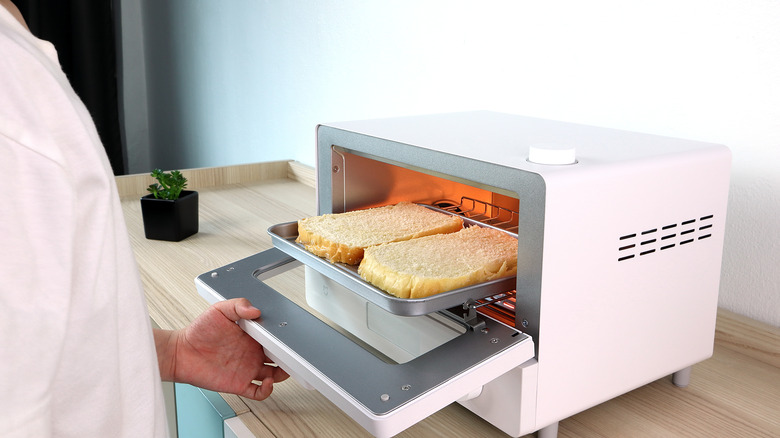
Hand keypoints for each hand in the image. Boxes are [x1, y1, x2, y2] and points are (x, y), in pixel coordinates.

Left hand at [156, 298, 288, 400]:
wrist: (181, 352)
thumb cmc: (198, 331)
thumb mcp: (218, 309)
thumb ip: (238, 306)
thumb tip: (255, 310)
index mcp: (251, 336)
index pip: (274, 338)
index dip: (283, 339)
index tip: (287, 337)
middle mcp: (252, 353)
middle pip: (280, 357)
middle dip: (289, 357)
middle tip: (292, 355)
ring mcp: (247, 369)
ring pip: (275, 375)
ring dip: (283, 374)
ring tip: (284, 369)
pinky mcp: (239, 384)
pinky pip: (259, 392)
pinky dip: (267, 390)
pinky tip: (267, 383)